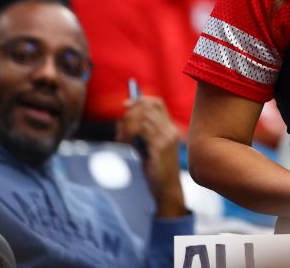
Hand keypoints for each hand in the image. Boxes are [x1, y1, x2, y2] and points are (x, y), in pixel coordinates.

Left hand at [116, 96, 186, 217]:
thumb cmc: (156, 169)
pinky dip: (128, 134)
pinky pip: (140, 132)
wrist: (166, 189)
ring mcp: (165, 139)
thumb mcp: (148, 147)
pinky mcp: (158, 149)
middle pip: (147, 108)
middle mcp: (170, 131)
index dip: (140, 100)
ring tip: (120, 138)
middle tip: (119, 127)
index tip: (126, 105)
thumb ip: (139, 133)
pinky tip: (123, 143)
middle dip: (129, 114)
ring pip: (142, 119)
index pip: (157, 103)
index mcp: (170, 128)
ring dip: (127, 125)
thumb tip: (122, 120)